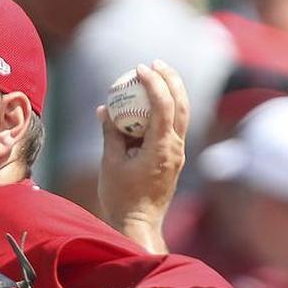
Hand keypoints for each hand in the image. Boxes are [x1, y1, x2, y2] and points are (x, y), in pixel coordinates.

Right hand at [97, 61, 189, 254]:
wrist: (138, 223)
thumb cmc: (121, 197)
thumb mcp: (110, 162)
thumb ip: (110, 133)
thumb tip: (105, 109)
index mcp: (161, 148)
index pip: (163, 106)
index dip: (153, 83)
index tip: (139, 69)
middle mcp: (175, 148)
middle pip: (181, 104)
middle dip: (170, 80)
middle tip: (154, 63)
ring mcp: (177, 153)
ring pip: (182, 114)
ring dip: (172, 91)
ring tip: (158, 74)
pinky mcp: (173, 158)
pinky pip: (173, 126)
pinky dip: (165, 109)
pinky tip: (152, 102)